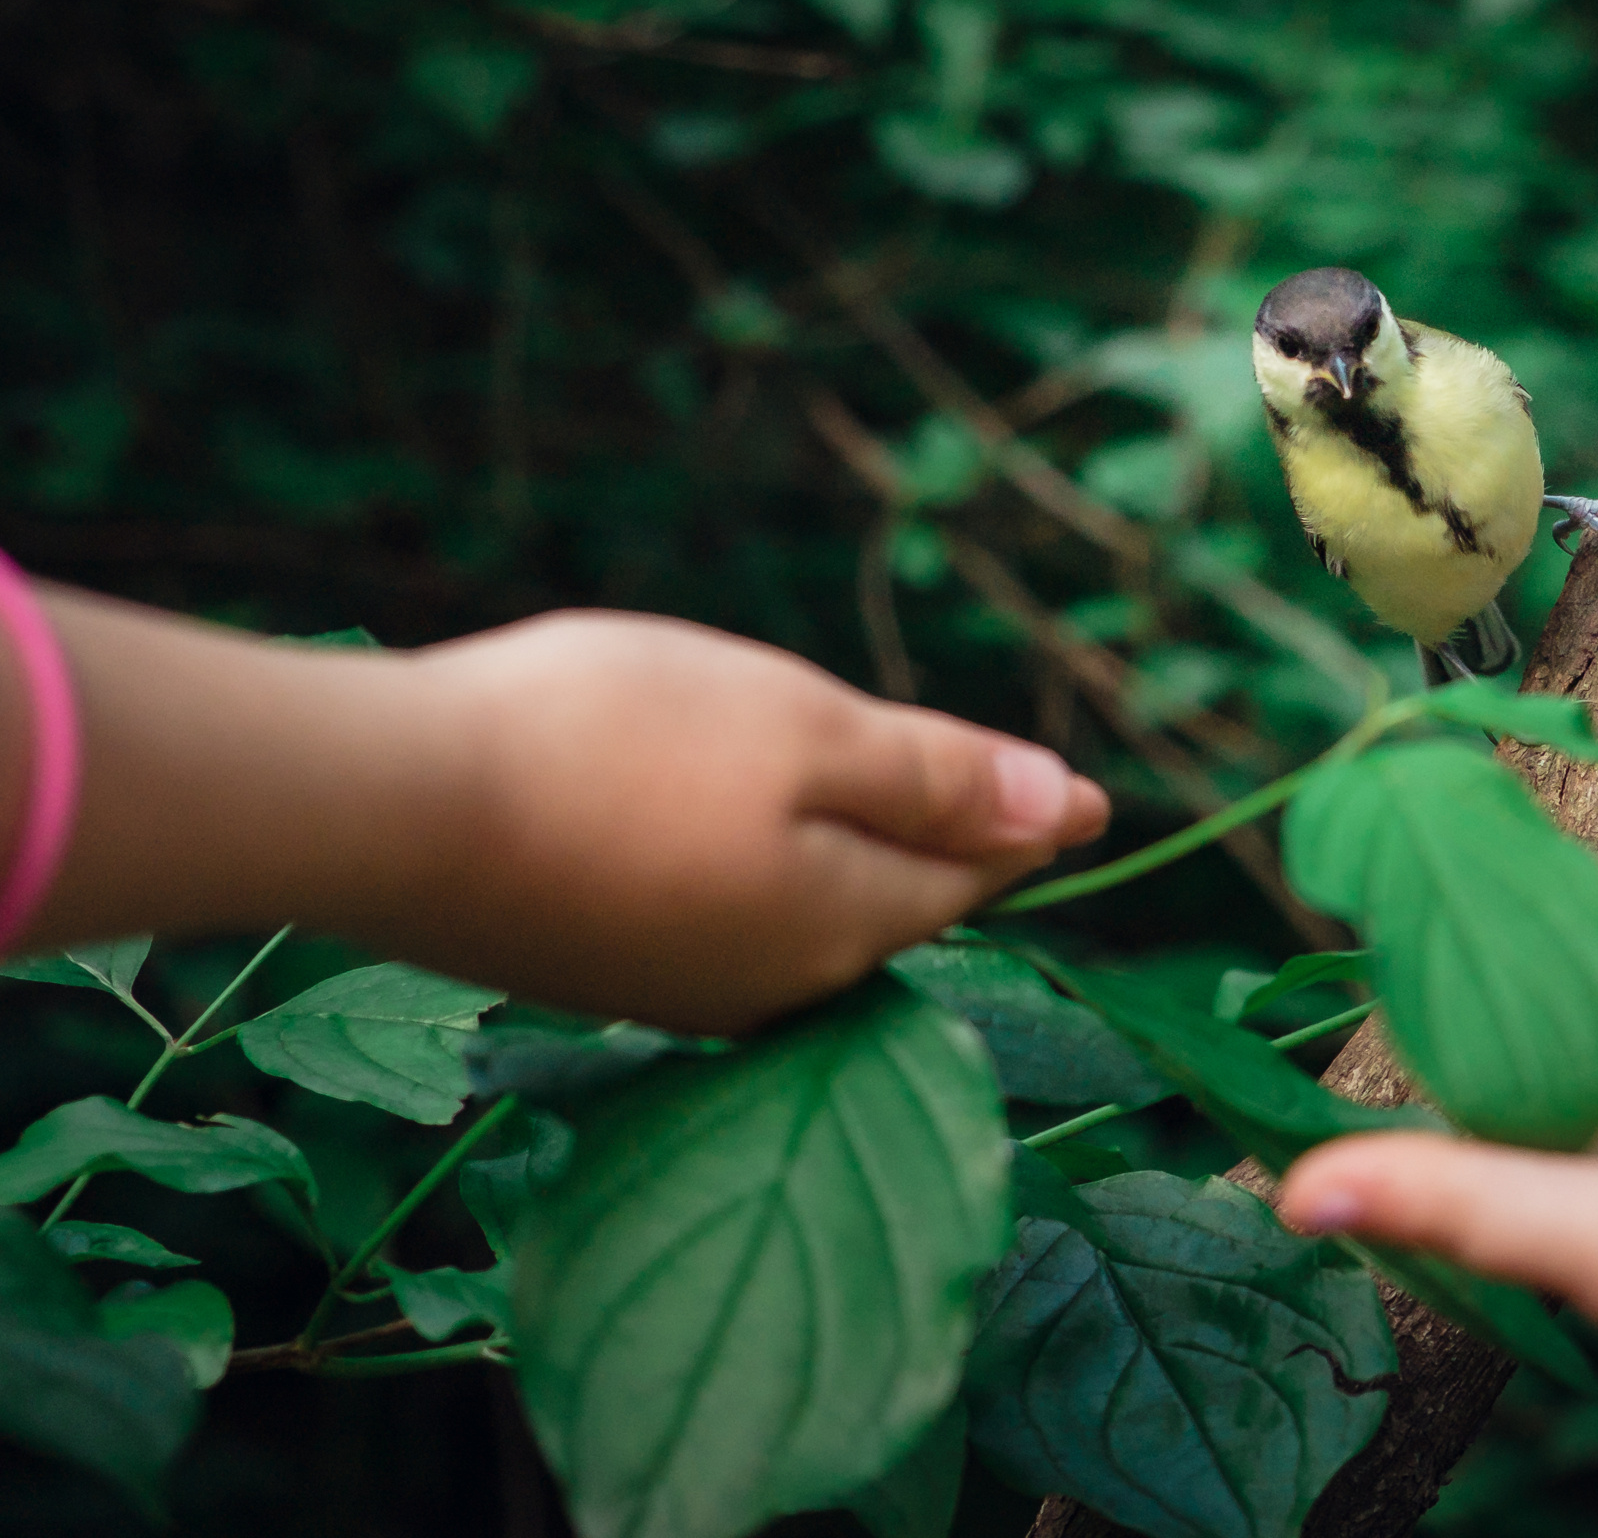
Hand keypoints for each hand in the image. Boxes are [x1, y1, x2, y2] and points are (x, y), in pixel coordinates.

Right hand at [395, 611, 1107, 1031]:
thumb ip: (940, 779)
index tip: (1086, 801)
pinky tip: (722, 830)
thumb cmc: (614, 744)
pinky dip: (743, 866)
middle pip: (885, 905)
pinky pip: (711, 916)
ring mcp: (673, 992)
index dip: (1025, 821)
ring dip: (833, 854)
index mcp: (844, 930)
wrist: (384, 804)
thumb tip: (1074, 811)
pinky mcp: (591, 970)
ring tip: (864, 806)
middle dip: (933, 845)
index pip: (970, 877)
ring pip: (795, 912)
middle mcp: (770, 991)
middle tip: (993, 801)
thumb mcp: (806, 733)